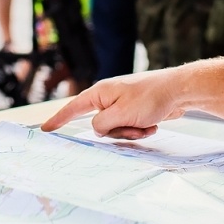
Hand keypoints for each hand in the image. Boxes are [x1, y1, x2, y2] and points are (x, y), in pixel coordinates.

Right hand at [41, 70, 189, 138]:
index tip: (44, 129)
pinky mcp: (135, 111)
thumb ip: (101, 125)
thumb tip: (97, 130)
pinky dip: (141, 129)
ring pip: (117, 130)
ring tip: (147, 124)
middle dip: (118, 132)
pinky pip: (130, 128)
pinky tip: (154, 123)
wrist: (179, 90)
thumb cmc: (150, 98)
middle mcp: (109, 98)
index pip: (73, 108)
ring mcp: (122, 105)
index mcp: (100, 93)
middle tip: (135, 126)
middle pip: (100, 126)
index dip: (58, 120)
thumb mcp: (120, 114)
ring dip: (132, 132)